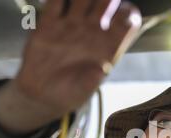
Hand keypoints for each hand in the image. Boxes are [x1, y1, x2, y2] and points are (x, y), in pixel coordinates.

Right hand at [0, 0, 140, 134]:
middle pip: (106, 3)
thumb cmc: (69, 94)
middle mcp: (92, 32)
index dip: (129, 14)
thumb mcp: (82, 91)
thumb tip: (102, 69)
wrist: (41, 96)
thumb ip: (91, 80)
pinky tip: (60, 1)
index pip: (126, 23)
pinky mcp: (48, 25)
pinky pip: (55, 3)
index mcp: (107, 46)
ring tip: (81, 0)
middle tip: (103, 1)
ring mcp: (71, 26)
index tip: (123, 13)